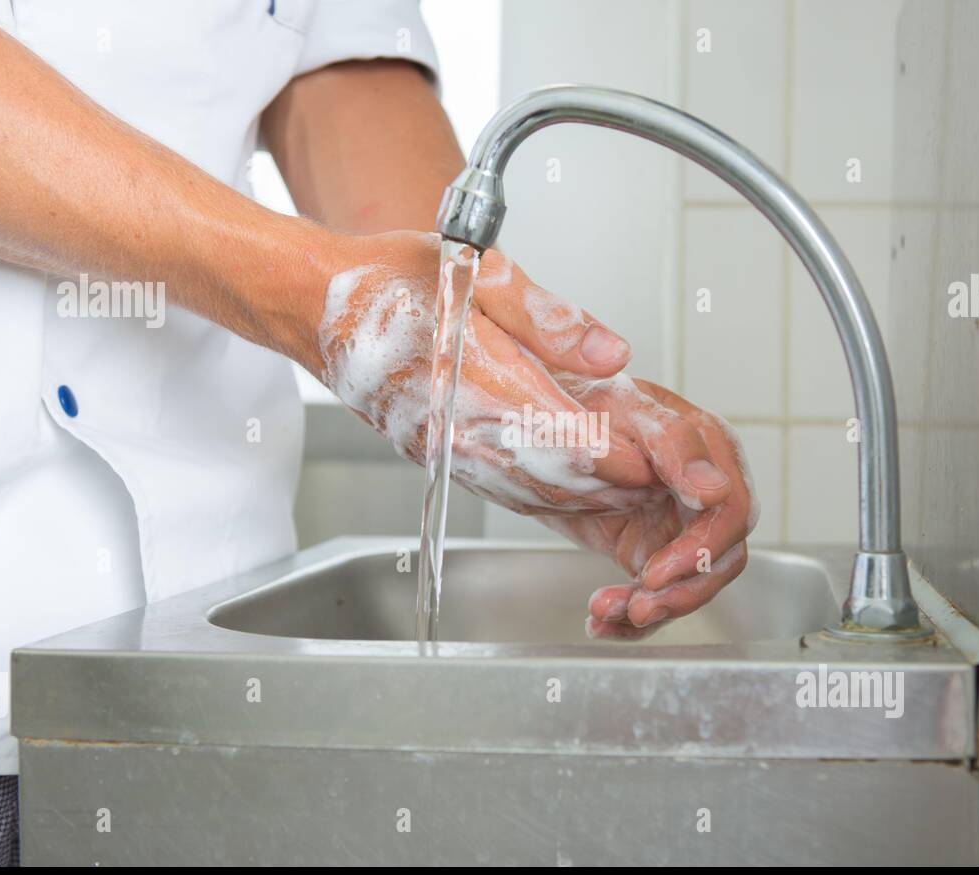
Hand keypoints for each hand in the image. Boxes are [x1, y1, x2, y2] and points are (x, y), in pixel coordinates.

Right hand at [313, 231, 658, 512]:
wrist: (317, 308)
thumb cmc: (390, 280)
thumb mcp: (479, 270)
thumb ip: (550, 318)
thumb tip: (612, 354)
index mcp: (480, 383)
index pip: (568, 440)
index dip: (619, 456)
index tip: (658, 459)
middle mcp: (462, 430)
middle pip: (556, 479)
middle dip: (613, 487)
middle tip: (661, 486)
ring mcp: (447, 451)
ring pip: (528, 495)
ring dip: (583, 501)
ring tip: (630, 495)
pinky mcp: (438, 457)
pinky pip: (498, 492)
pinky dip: (542, 500)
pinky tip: (570, 495)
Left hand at [540, 375, 758, 638]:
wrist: (537, 419)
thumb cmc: (584, 399)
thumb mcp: (624, 411)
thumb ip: (673, 444)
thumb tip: (715, 488)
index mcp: (708, 447)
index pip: (731, 511)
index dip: (702, 549)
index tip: (658, 572)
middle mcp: (702, 488)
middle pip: (720, 556)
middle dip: (682, 590)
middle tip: (640, 603)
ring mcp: (677, 522)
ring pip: (690, 583)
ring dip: (653, 607)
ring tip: (608, 612)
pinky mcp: (649, 548)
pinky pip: (654, 593)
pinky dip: (628, 616)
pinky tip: (601, 622)